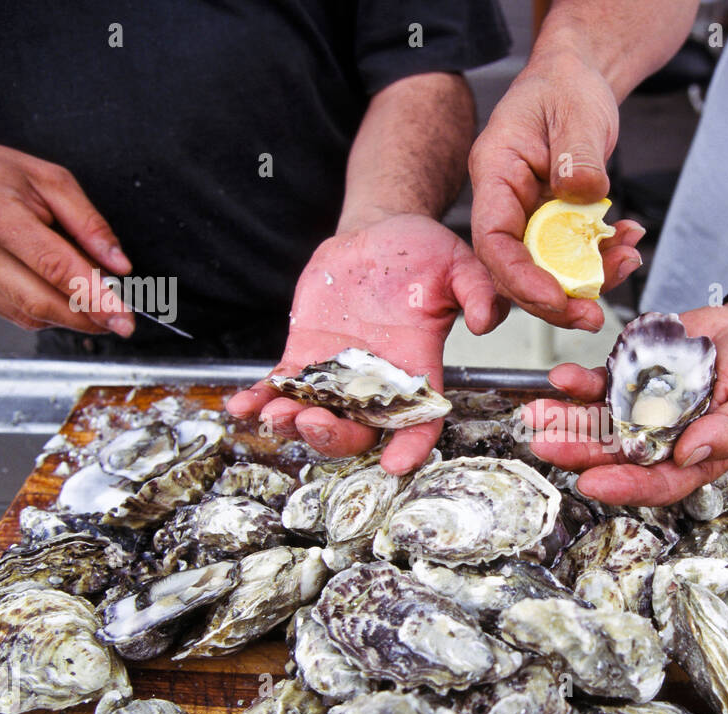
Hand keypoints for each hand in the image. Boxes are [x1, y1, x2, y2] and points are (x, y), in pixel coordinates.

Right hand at [0, 127, 132, 333]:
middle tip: (121, 321)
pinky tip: (63, 296)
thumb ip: (90, 224)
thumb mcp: (52, 180)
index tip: (124, 318)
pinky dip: (49, 313)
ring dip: (71, 317)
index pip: (53, 266)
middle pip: (40, 301)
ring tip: (96, 301)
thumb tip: (120, 266)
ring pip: (30, 314)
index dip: (94, 297)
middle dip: (88, 318)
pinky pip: (17, 314)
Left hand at [225, 214, 496, 474]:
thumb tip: (486, 322)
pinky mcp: (304, 355)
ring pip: (314, 415)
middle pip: (358, 431)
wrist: (380, 235)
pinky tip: (241, 406)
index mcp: (417, 369)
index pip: (418, 421)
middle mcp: (376, 382)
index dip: (411, 446)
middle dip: (334, 437)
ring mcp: (337, 373)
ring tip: (275, 416)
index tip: (396, 463)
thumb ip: (478, 292)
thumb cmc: (423, 254)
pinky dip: (259, 400)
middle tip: (316, 422)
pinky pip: (279, 387)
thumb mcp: (459, 264)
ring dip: (292, 425)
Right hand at [468, 49, 643, 332]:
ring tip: (627, 262)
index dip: (519, 279)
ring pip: (550, 269)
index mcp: (496, 175)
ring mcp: (532, 217)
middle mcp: (508, 204)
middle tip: (592, 315)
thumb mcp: (575, 111)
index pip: (493, 242)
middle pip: (517, 270)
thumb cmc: (564, 87)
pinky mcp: (557, 224)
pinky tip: (628, 244)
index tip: (555, 299)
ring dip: (589, 280)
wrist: (577, 80)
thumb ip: (578, 154)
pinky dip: (604, 258)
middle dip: (555, 300)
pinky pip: (576, 255)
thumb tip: (583, 195)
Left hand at [523, 300, 727, 505]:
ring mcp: (641, 409)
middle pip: (613, 455)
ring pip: (596, 422)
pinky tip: (561, 379)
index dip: (624, 487)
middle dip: (577, 452)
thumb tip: (687, 452)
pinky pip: (598, 385)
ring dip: (565, 420)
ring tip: (535, 414)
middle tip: (546, 447)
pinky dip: (578, 383)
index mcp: (692, 459)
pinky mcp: (630, 379)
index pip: (655, 483)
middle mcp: (660, 440)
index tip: (593, 484)